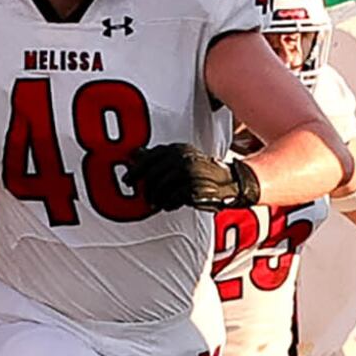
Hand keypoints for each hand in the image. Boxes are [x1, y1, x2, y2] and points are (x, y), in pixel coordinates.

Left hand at [130, 141, 259, 211]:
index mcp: (178, 149)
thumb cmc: (200, 173)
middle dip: (147, 189)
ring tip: (158, 204)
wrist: (229, 183)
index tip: (127, 180)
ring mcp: (188, 173)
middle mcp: (182, 158)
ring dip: (157, 199)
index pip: (150, 157)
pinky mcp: (194, 189)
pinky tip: (170, 205)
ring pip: (160, 189)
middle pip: (152, 176)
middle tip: (145, 198)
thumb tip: (133, 155)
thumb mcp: (180, 160)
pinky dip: (168, 204)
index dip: (136, 170)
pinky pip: (172, 199)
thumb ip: (158, 158)